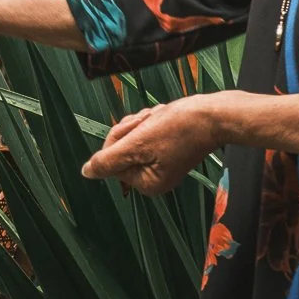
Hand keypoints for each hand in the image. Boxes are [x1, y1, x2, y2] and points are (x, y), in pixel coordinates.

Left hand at [81, 95, 223, 194]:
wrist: (212, 114)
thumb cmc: (178, 128)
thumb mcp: (136, 143)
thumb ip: (107, 161)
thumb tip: (86, 173)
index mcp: (146, 184)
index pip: (111, 160)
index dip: (120, 139)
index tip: (138, 129)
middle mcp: (153, 178)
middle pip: (120, 149)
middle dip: (131, 130)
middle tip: (148, 122)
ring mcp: (160, 163)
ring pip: (131, 138)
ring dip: (142, 123)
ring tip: (159, 119)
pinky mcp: (167, 149)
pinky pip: (145, 133)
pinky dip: (151, 122)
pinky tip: (164, 118)